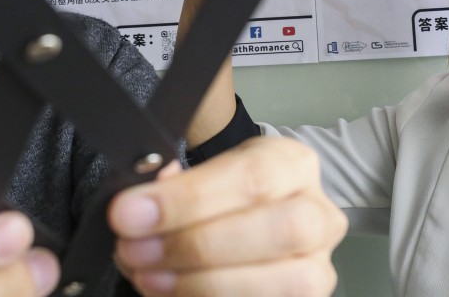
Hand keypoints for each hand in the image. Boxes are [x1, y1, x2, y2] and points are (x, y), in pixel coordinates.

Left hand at [110, 137, 346, 296]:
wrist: (243, 225)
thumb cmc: (220, 197)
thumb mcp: (204, 173)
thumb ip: (176, 184)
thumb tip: (141, 205)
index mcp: (293, 164)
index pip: (252, 177)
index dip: (189, 199)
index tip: (129, 212)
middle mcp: (319, 215)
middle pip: (279, 231)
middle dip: (197, 245)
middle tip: (135, 249)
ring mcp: (318, 267)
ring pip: (282, 283)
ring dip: (202, 284)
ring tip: (148, 277)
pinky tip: (170, 295)